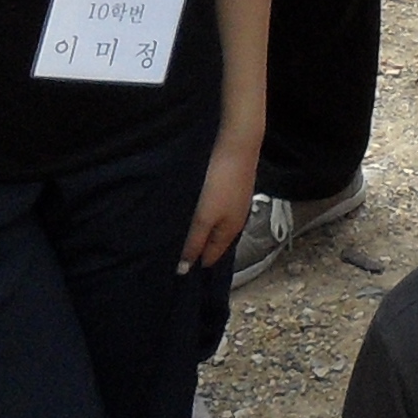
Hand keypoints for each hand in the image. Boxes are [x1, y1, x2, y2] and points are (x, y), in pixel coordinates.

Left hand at [181, 123, 265, 274]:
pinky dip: (209, 216)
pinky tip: (201, 210)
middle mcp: (236, 220)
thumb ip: (194, 242)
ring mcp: (237, 203)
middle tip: (179, 253)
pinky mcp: (235, 188)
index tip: (180, 269)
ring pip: (219, 226)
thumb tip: (184, 270)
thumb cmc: (219, 184)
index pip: (212, 256)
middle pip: (217, 242)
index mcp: (229, 231)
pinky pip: (220, 211)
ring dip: (205, 232)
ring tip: (187, 234)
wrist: (238, 147)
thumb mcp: (203, 217)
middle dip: (201, 249)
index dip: (197, 263)